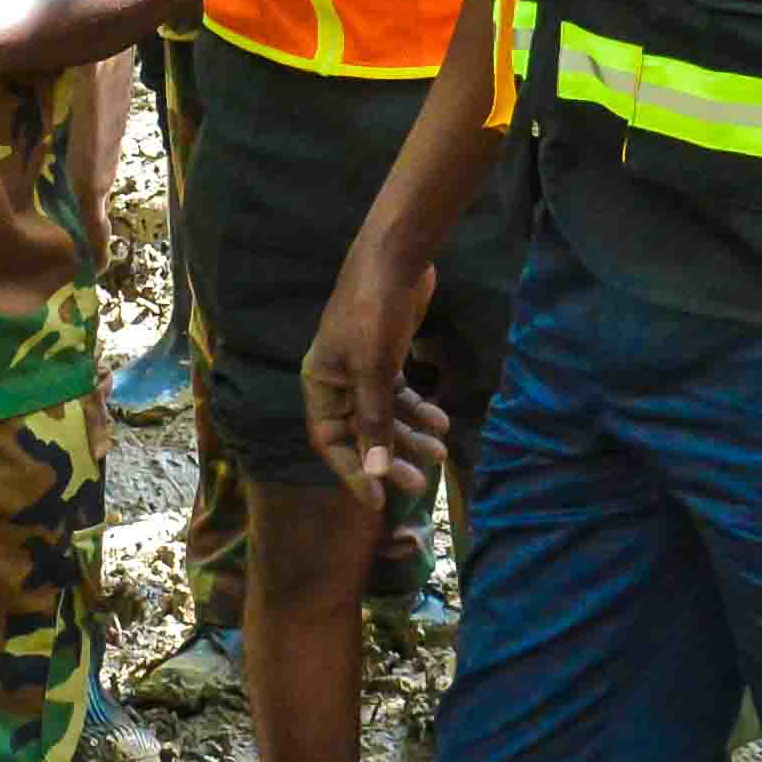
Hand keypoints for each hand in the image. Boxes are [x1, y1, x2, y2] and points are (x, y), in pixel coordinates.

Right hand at [298, 248, 450, 508]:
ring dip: (410, 436)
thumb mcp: (373, 370)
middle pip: (360, 433)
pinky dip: (418, 409)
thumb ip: (374, 422)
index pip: (330, 442)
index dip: (354, 472)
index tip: (380, 502)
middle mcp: (336, 381)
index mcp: (320, 384)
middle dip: (390, 458)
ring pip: (384, 416)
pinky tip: (440, 420)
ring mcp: (362, 369)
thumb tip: (376, 472)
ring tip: (440, 451)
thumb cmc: (374, 312)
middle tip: (422, 483)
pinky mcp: (386, 357)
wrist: (396, 259)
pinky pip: (399, 396)